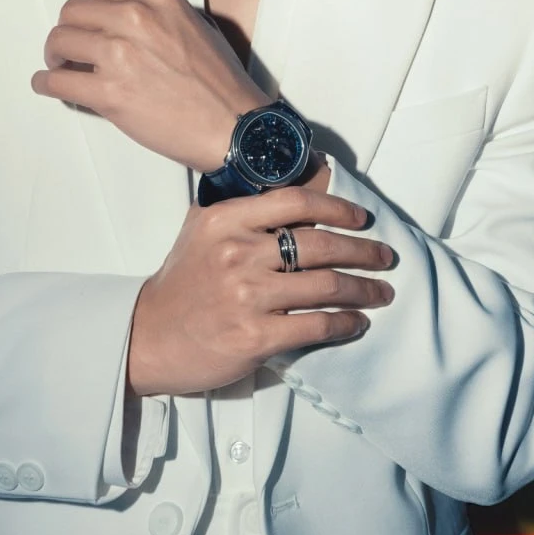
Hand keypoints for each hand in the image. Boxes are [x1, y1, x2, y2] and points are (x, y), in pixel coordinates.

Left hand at [31, 0, 267, 171]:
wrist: (233, 125)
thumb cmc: (218, 80)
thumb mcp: (193, 22)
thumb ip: (156, 5)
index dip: (82, 5)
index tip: (81, 21)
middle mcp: (136, 18)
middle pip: (72, 12)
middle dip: (66, 30)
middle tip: (68, 49)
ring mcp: (121, 55)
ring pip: (58, 42)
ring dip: (54, 56)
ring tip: (60, 68)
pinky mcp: (110, 93)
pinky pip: (57, 82)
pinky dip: (45, 83)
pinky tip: (49, 86)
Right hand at [127, 187, 394, 396]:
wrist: (148, 335)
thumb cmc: (182, 282)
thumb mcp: (201, 230)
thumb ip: (242, 212)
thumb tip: (293, 197)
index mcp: (226, 220)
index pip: (295, 201)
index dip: (338, 206)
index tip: (362, 218)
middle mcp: (237, 253)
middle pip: (320, 245)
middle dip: (363, 251)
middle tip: (386, 257)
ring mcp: (246, 296)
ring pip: (325, 286)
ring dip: (363, 289)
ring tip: (382, 291)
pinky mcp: (254, 337)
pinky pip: (315, 325)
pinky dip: (345, 323)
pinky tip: (358, 321)